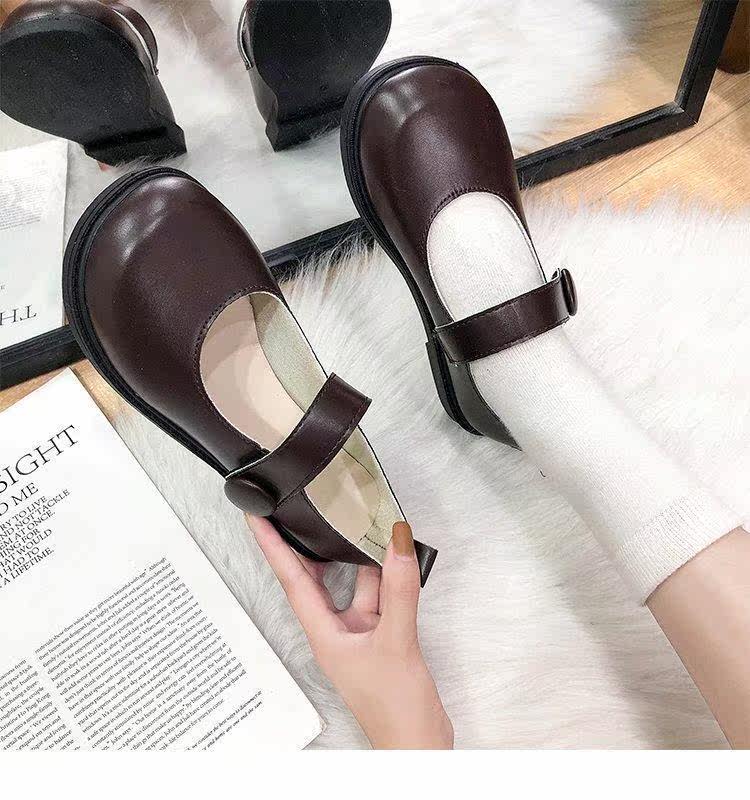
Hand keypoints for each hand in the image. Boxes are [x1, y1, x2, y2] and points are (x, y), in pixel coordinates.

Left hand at [249, 517, 452, 749]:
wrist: (418, 744)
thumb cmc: (395, 710)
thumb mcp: (396, 641)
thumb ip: (398, 590)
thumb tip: (396, 544)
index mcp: (324, 635)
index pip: (291, 580)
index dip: (271, 546)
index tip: (256, 518)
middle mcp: (336, 631)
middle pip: (315, 577)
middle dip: (307, 544)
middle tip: (298, 510)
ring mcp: (358, 634)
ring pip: (353, 584)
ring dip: (357, 558)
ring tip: (357, 523)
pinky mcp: (380, 638)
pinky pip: (378, 597)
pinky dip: (386, 577)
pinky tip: (394, 560)